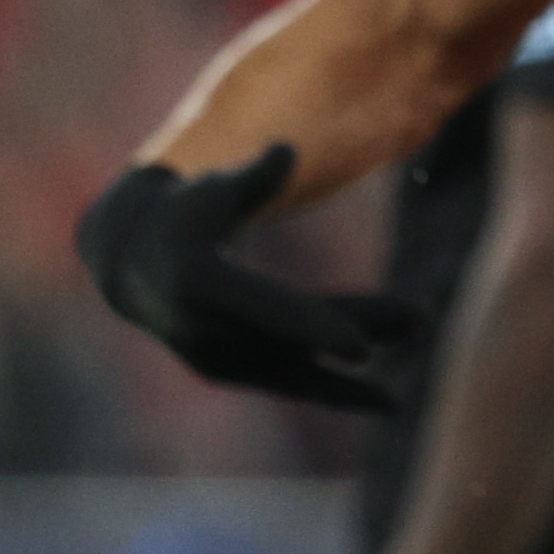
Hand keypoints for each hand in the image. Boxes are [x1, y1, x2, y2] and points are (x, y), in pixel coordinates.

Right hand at [75, 146, 427, 410]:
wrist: (132, 261)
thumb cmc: (185, 211)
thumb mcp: (213, 189)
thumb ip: (252, 176)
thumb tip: (285, 152)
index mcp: (200, 282)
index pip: (268, 309)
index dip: (316, 326)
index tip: (363, 351)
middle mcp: (205, 330)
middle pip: (295, 336)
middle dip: (358, 326)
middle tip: (421, 320)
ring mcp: (215, 357)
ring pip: (297, 366)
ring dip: (355, 362)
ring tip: (415, 344)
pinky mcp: (230, 370)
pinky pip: (290, 383)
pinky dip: (336, 392)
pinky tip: (384, 401)